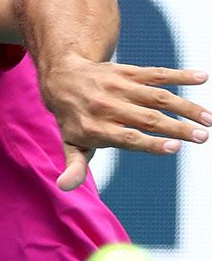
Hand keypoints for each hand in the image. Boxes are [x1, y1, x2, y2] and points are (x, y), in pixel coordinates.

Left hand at [38, 54, 209, 189]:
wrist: (62, 78)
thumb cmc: (73, 119)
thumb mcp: (70, 143)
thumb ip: (74, 166)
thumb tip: (64, 187)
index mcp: (95, 127)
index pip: (127, 137)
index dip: (151, 143)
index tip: (175, 147)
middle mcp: (107, 106)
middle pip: (147, 118)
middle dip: (177, 127)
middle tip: (204, 137)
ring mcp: (119, 87)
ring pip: (156, 96)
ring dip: (185, 106)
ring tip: (209, 119)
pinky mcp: (128, 72)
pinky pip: (156, 73)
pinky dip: (180, 75)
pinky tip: (203, 77)